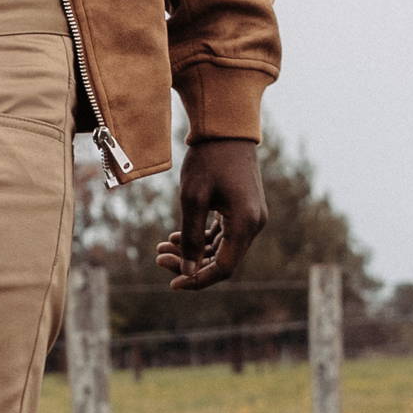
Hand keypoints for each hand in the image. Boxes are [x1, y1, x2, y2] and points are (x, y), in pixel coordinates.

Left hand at [156, 138, 267, 289]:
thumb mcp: (192, 199)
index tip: (172, 283)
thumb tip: (188, 271)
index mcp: (245, 224)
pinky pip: (223, 234)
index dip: (197, 280)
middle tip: (159, 257)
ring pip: (221, 248)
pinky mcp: (243, 209)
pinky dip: (201, 238)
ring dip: (193, 251)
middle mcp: (254, 224)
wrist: (225, 129)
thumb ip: (190, 237)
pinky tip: (176, 236)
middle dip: (190, 264)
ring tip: (162, 247)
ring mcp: (250, 217)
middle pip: (222, 260)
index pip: (224, 268)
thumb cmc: (208, 160)